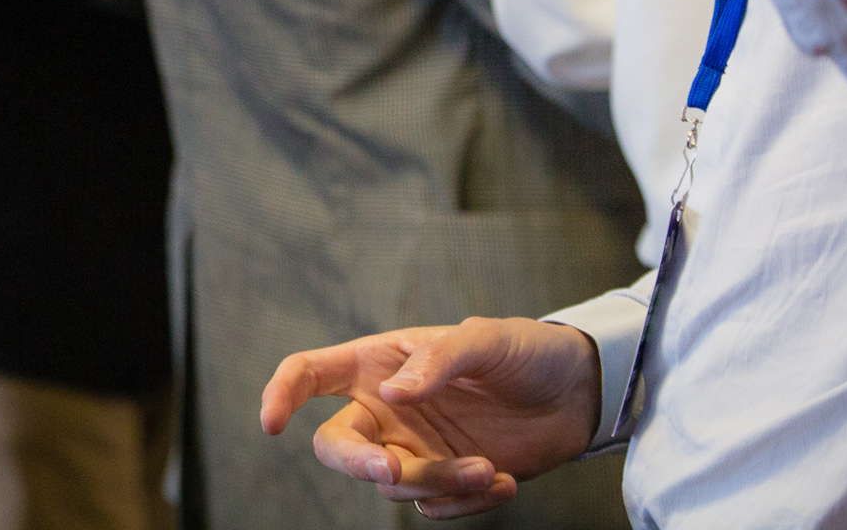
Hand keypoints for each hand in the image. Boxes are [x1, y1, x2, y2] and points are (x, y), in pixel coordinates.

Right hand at [260, 316, 601, 519]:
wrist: (575, 393)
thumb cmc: (523, 352)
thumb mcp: (485, 340)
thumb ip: (438, 361)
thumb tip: (392, 395)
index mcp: (378, 363)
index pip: (311, 374)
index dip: (281, 394)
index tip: (271, 423)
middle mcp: (385, 410)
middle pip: (337, 446)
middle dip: (356, 463)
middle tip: (392, 469)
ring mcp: (414, 448)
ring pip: (395, 483)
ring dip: (438, 481)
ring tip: (488, 468)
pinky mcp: (445, 480)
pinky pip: (433, 506)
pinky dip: (465, 501)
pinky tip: (503, 481)